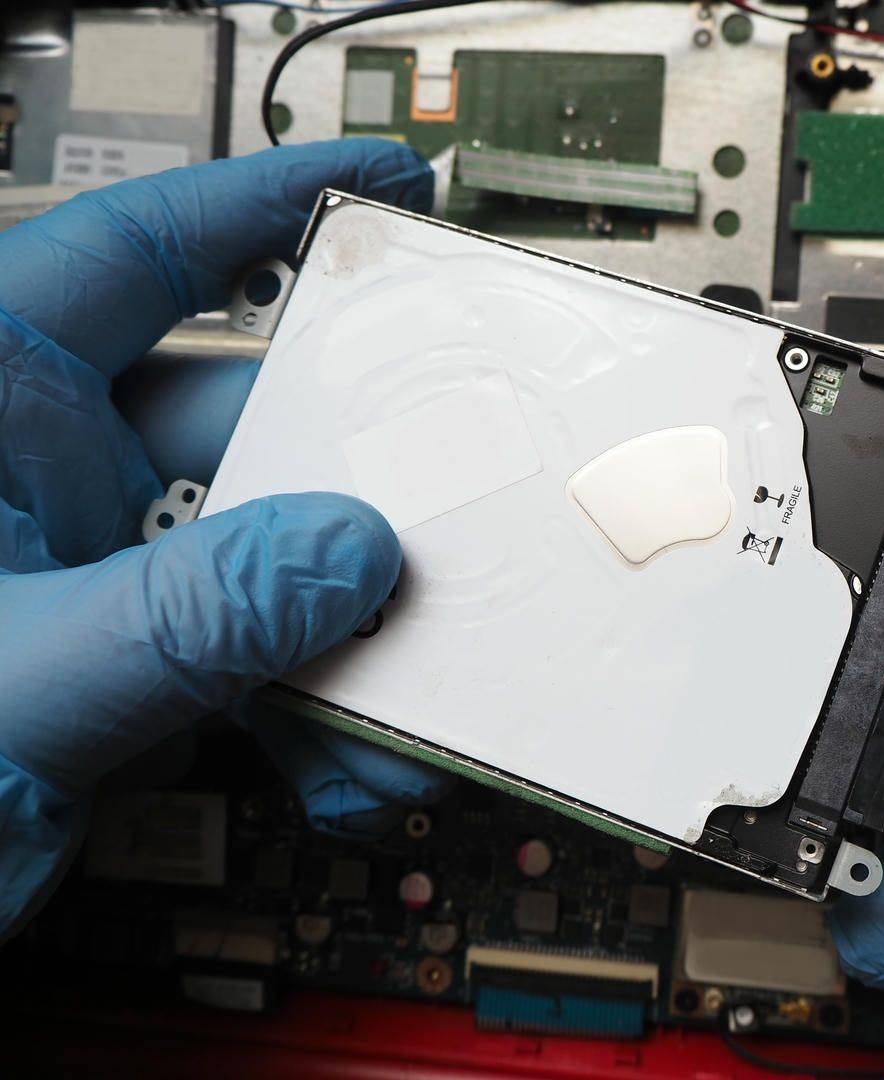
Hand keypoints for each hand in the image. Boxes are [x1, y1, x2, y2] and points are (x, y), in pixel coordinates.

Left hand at [0, 141, 453, 938]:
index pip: (132, 256)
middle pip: (248, 423)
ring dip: (350, 629)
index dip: (266, 206)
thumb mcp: (14, 688)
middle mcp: (42, 475)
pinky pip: (248, 658)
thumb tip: (354, 550)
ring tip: (414, 687)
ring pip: (264, 557)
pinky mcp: (123, 666)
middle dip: (360, 480)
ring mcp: (89, 573)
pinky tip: (348, 768)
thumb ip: (188, 616)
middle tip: (460, 499)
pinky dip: (311, 711)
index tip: (390, 185)